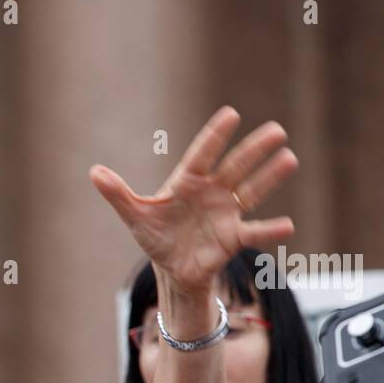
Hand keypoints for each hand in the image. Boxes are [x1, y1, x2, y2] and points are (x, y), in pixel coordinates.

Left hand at [90, 106, 296, 302]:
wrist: (172, 268)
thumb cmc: (156, 236)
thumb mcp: (135, 215)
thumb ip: (117, 194)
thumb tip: (94, 172)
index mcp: (188, 182)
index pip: (202, 154)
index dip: (215, 137)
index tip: (231, 114)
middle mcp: (212, 192)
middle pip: (235, 167)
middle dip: (254, 150)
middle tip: (277, 130)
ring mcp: (226, 213)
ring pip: (251, 191)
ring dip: (270, 177)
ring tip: (289, 159)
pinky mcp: (233, 238)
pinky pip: (254, 232)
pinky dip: (270, 229)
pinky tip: (288, 225)